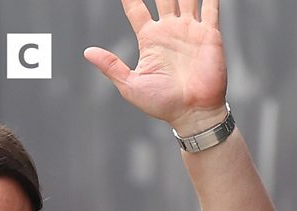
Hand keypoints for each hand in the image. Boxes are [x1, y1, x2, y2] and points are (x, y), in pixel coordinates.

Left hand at [84, 0, 227, 133]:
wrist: (192, 114)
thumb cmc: (161, 103)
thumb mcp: (130, 85)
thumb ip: (111, 66)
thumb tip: (86, 52)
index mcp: (149, 39)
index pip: (136, 9)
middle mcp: (169, 30)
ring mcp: (190, 30)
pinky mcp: (209, 34)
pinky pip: (211, 7)